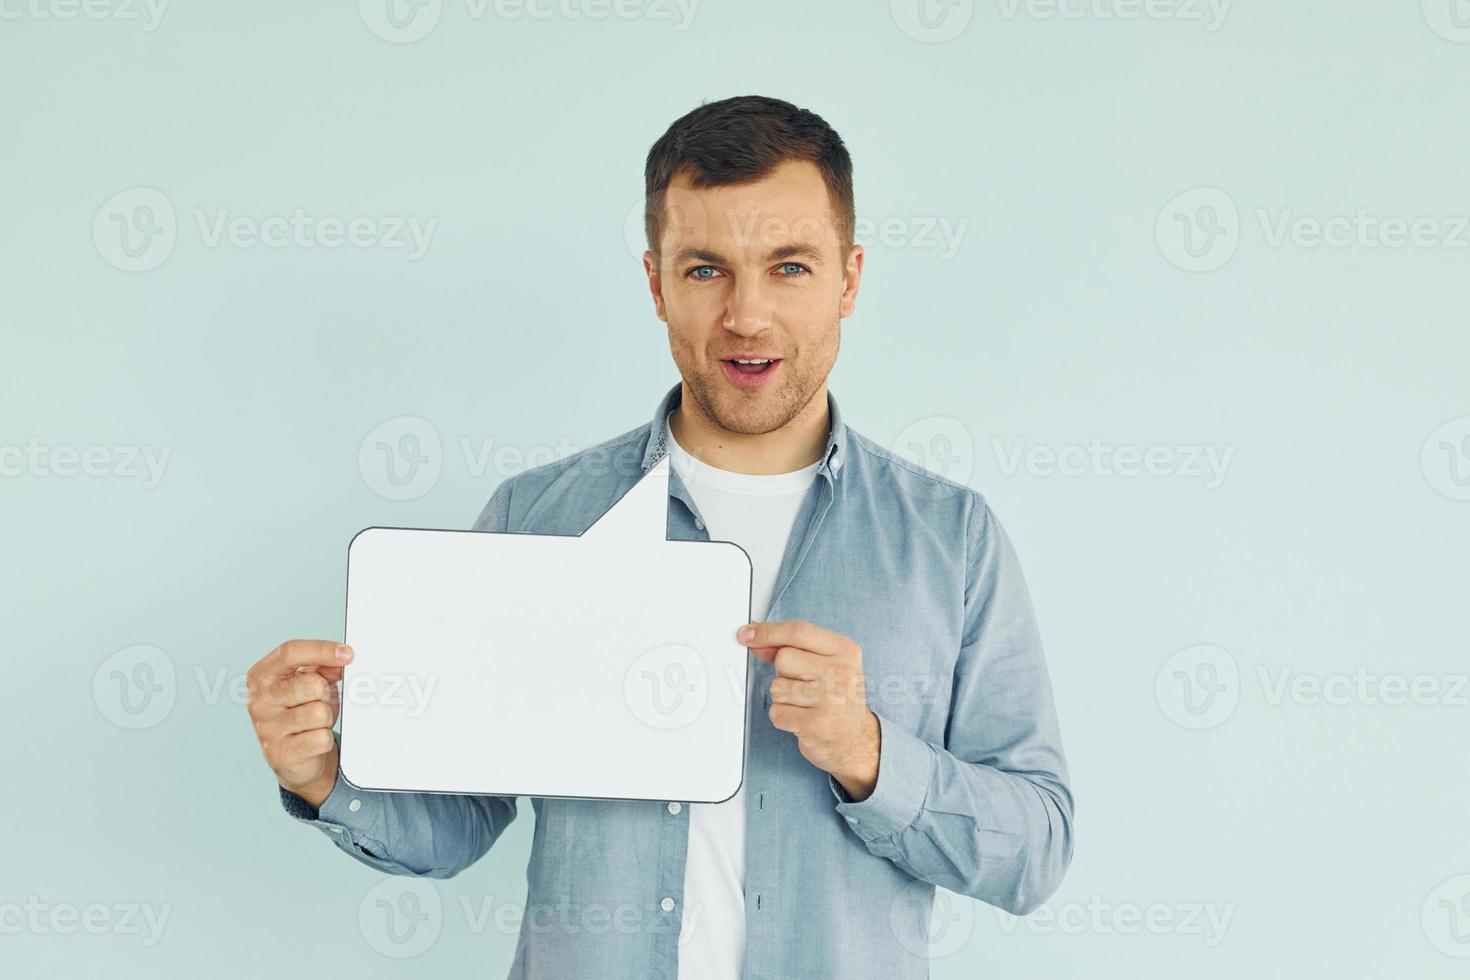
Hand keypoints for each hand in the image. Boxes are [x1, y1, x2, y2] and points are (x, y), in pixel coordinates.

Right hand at [247, 639, 351, 808]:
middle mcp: (259, 701)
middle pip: (310, 684)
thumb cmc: (303, 712)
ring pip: (319, 713)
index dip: (322, 650)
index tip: (347, 654)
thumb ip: (322, 666)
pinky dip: (325, 739)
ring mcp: (266, 729)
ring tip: (316, 722)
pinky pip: (320, 738)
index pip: (290, 652)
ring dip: (326, 718)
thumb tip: (340, 659)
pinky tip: (314, 740)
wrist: (296, 756)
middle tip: (320, 701)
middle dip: (325, 692)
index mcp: (261, 676)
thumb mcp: (311, 682)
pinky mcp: (280, 754)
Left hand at [740, 620, 879, 800]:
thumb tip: (755, 637)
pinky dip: (783, 718)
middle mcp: (841, 672)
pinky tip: (802, 720)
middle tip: (804, 686)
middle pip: (784, 658)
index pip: (798, 631)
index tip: (747, 634)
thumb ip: (792, 648)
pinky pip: (776, 712)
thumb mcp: (825, 664)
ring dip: (783, 698)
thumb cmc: (837, 699)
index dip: (768, 632)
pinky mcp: (816, 724)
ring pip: (777, 687)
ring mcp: (830, 699)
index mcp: (845, 650)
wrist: (856, 741)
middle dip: (784, 673)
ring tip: (805, 705)